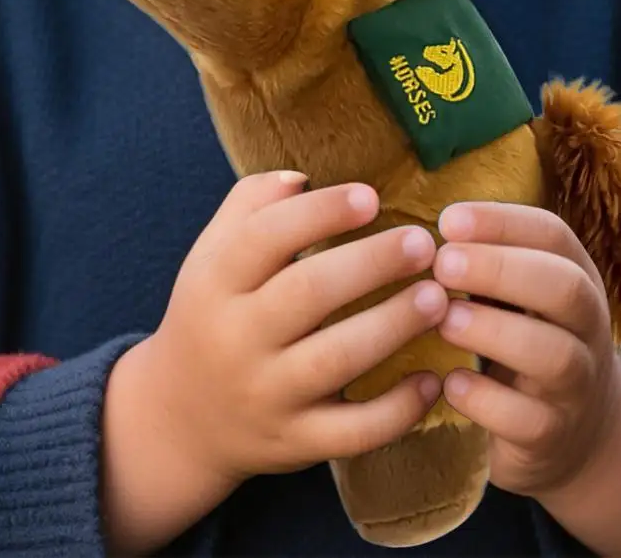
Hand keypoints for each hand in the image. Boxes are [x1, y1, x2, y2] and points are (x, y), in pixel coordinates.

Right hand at [102, 173, 447, 550]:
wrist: (181, 419)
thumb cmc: (213, 314)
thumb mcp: (213, 254)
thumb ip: (251, 205)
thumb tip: (302, 177)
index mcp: (216, 282)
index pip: (266, 237)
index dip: (322, 212)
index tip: (372, 197)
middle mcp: (236, 338)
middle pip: (308, 293)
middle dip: (373, 263)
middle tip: (423, 243)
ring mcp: (267, 395)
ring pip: (335, 361)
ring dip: (393, 326)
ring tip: (438, 298)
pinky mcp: (295, 443)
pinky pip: (352, 432)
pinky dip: (397, 410)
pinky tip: (432, 379)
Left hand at [432, 201, 620, 498]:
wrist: (574, 434)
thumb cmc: (525, 339)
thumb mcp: (519, 294)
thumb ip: (483, 260)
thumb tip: (415, 232)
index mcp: (576, 276)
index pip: (553, 235)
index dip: (502, 222)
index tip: (447, 220)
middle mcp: (586, 326)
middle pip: (565, 288)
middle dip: (502, 269)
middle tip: (442, 263)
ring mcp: (576, 385)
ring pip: (554, 355)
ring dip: (495, 331)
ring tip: (444, 319)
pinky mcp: (553, 435)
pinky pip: (529, 420)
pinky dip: (487, 400)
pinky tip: (449, 382)